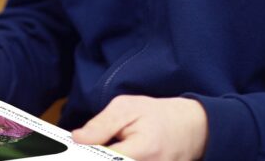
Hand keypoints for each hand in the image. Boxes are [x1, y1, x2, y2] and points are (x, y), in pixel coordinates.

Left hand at [72, 95, 207, 160]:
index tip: (70, 151)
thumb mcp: (127, 107)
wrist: (193, 128)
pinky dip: (115, 160)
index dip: (85, 156)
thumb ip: (102, 124)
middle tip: (83, 150)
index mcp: (143, 151)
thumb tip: (78, 138)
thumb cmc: (158, 115)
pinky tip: (111, 155)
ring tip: (98, 150)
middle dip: (94, 157)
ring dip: (104, 158)